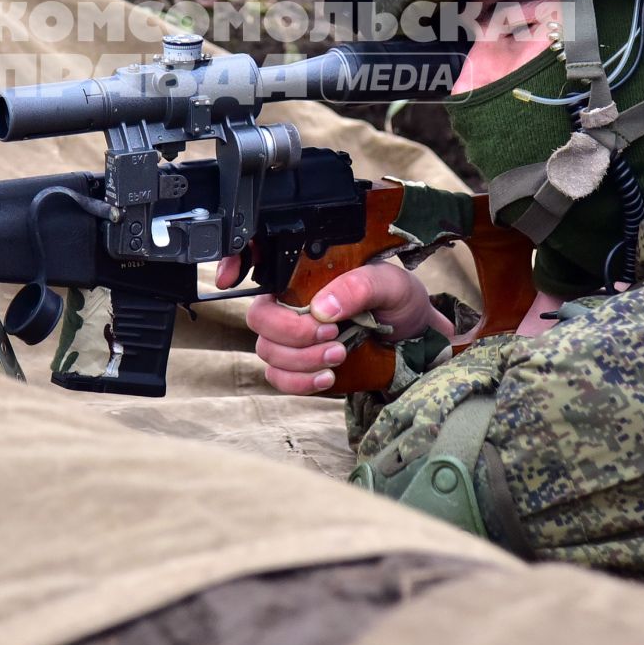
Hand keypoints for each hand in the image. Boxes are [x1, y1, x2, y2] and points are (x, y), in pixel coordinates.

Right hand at [216, 256, 453, 395]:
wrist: (416, 342)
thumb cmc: (400, 302)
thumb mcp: (389, 283)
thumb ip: (358, 287)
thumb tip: (322, 308)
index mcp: (305, 274)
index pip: (256, 262)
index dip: (231, 265)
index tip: (228, 280)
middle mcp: (291, 304)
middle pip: (258, 317)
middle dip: (291, 331)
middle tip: (331, 333)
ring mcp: (292, 338)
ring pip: (267, 351)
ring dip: (302, 359)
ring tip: (340, 353)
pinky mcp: (300, 368)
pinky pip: (279, 379)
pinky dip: (299, 382)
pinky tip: (328, 376)